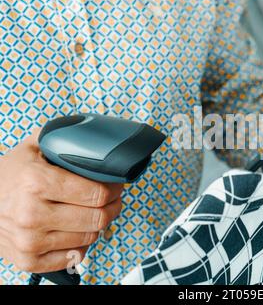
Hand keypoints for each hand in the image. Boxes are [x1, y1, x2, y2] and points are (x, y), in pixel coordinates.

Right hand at [0, 129, 122, 272]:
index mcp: (36, 182)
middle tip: (112, 199)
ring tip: (92, 211)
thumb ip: (63, 139)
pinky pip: (74, 256)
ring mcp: (30, 241)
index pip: (97, 194)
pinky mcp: (29, 261)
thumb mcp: (33, 148)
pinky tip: (75, 229)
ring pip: (90, 238)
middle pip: (98, 218)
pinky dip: (81, 243)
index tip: (116, 185)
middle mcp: (32, 214)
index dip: (114, 189)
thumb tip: (94, 137)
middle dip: (112, 206)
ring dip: (98, 225)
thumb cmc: (10, 175)